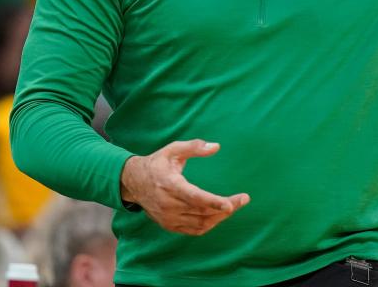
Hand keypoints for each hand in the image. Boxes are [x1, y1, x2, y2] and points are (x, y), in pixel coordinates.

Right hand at [120, 139, 249, 235]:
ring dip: (219, 217)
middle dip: (225, 208)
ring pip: (199, 224)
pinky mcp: (168, 225)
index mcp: (169, 185)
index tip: (231, 204)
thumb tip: (216, 146)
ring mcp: (167, 218)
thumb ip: (194, 147)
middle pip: (201, 212)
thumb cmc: (158, 163)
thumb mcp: (173, 149)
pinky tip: (220, 215)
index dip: (213, 202)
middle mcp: (168, 204)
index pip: (194, 198)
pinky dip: (209, 225)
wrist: (133, 182)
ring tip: (235, 206)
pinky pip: (193, 230)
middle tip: (244, 199)